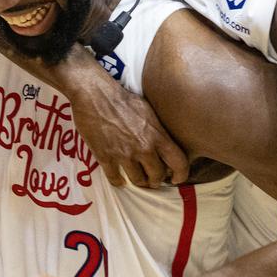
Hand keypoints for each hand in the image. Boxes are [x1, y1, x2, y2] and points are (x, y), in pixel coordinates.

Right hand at [69, 72, 187, 187]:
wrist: (95, 94)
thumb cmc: (122, 98)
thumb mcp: (148, 110)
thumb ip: (158, 130)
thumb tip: (164, 144)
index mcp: (157, 135)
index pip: (179, 162)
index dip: (181, 174)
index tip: (176, 179)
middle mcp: (144, 148)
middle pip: (158, 176)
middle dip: (156, 180)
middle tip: (153, 179)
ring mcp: (125, 154)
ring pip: (138, 181)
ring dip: (139, 181)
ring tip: (137, 178)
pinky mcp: (106, 157)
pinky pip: (115, 179)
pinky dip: (118, 181)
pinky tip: (119, 178)